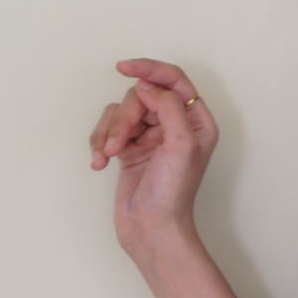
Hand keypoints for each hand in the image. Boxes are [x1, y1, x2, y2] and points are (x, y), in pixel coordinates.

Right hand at [89, 58, 219, 265]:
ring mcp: (151, 136)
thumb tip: (147, 85)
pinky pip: (107, 128)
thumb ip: (168, 106)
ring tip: (109, 155)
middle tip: (120, 144)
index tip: (124, 67)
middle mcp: (176, 125)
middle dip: (125, 117)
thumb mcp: (181, 145)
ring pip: (121, 110)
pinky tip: (100, 162)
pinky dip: (100, 142)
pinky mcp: (129, 147)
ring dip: (110, 132)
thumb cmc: (173, 194)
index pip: (174, 80)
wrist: (152, 229)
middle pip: (141, 95)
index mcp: (197, 122)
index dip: (149, 68)